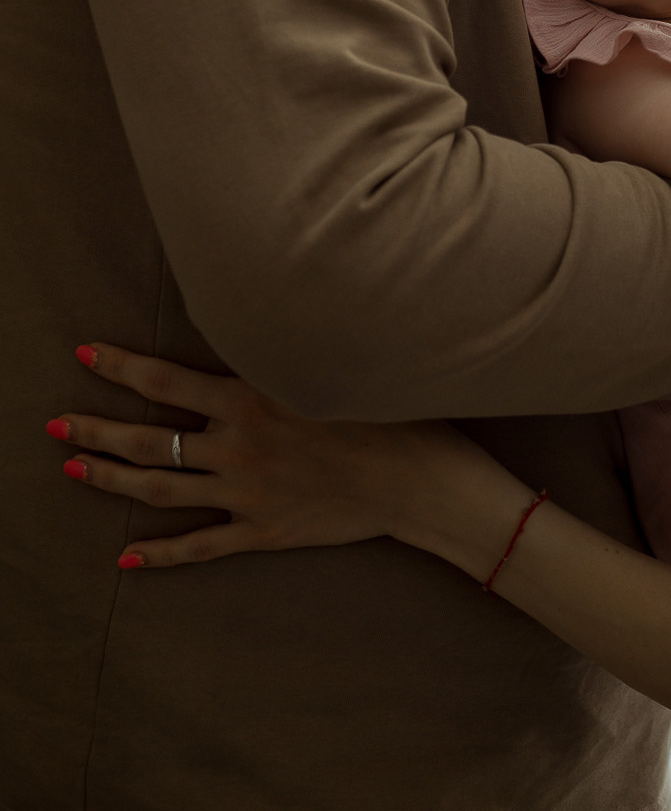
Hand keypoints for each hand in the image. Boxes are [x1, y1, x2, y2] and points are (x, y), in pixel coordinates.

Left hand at [47, 343, 485, 569]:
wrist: (417, 478)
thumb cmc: (383, 409)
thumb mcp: (328, 361)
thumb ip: (282, 344)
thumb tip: (250, 311)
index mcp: (251, 398)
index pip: (166, 379)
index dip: (121, 368)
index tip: (85, 355)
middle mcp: (238, 446)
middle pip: (148, 441)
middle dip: (94, 432)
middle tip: (53, 426)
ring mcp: (246, 493)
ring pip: (160, 489)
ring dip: (111, 481)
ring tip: (72, 472)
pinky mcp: (262, 532)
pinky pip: (198, 546)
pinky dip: (159, 554)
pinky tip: (126, 559)